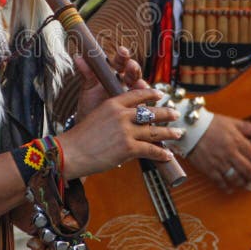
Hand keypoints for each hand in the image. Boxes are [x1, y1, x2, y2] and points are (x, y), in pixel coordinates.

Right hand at [58, 87, 181, 178]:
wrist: (72, 152)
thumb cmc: (81, 138)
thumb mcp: (96, 117)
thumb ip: (114, 118)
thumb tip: (128, 124)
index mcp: (113, 104)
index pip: (137, 95)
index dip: (150, 94)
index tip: (159, 95)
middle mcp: (122, 115)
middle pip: (150, 112)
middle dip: (166, 113)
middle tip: (176, 113)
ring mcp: (126, 131)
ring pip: (154, 131)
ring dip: (169, 133)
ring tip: (178, 134)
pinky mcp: (128, 148)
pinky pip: (150, 150)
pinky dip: (161, 153)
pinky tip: (168, 155)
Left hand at [75, 46, 146, 117]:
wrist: (91, 130)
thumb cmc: (89, 106)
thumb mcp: (87, 90)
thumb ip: (86, 73)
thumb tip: (78, 57)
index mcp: (113, 74)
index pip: (119, 62)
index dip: (122, 56)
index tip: (122, 50)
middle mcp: (125, 83)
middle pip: (132, 72)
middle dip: (133, 68)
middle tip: (131, 66)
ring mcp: (132, 96)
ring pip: (140, 87)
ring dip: (141, 84)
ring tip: (140, 85)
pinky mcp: (137, 110)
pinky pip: (143, 105)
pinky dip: (145, 103)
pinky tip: (143, 103)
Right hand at [187, 114, 250, 191]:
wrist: (190, 130)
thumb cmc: (209, 124)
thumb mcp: (230, 122)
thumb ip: (247, 127)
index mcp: (236, 141)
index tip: (249, 156)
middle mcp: (230, 154)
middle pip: (247, 169)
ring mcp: (220, 163)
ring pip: (235, 178)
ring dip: (241, 183)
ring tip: (243, 184)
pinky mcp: (209, 169)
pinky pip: (220, 182)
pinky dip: (226, 187)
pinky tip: (229, 189)